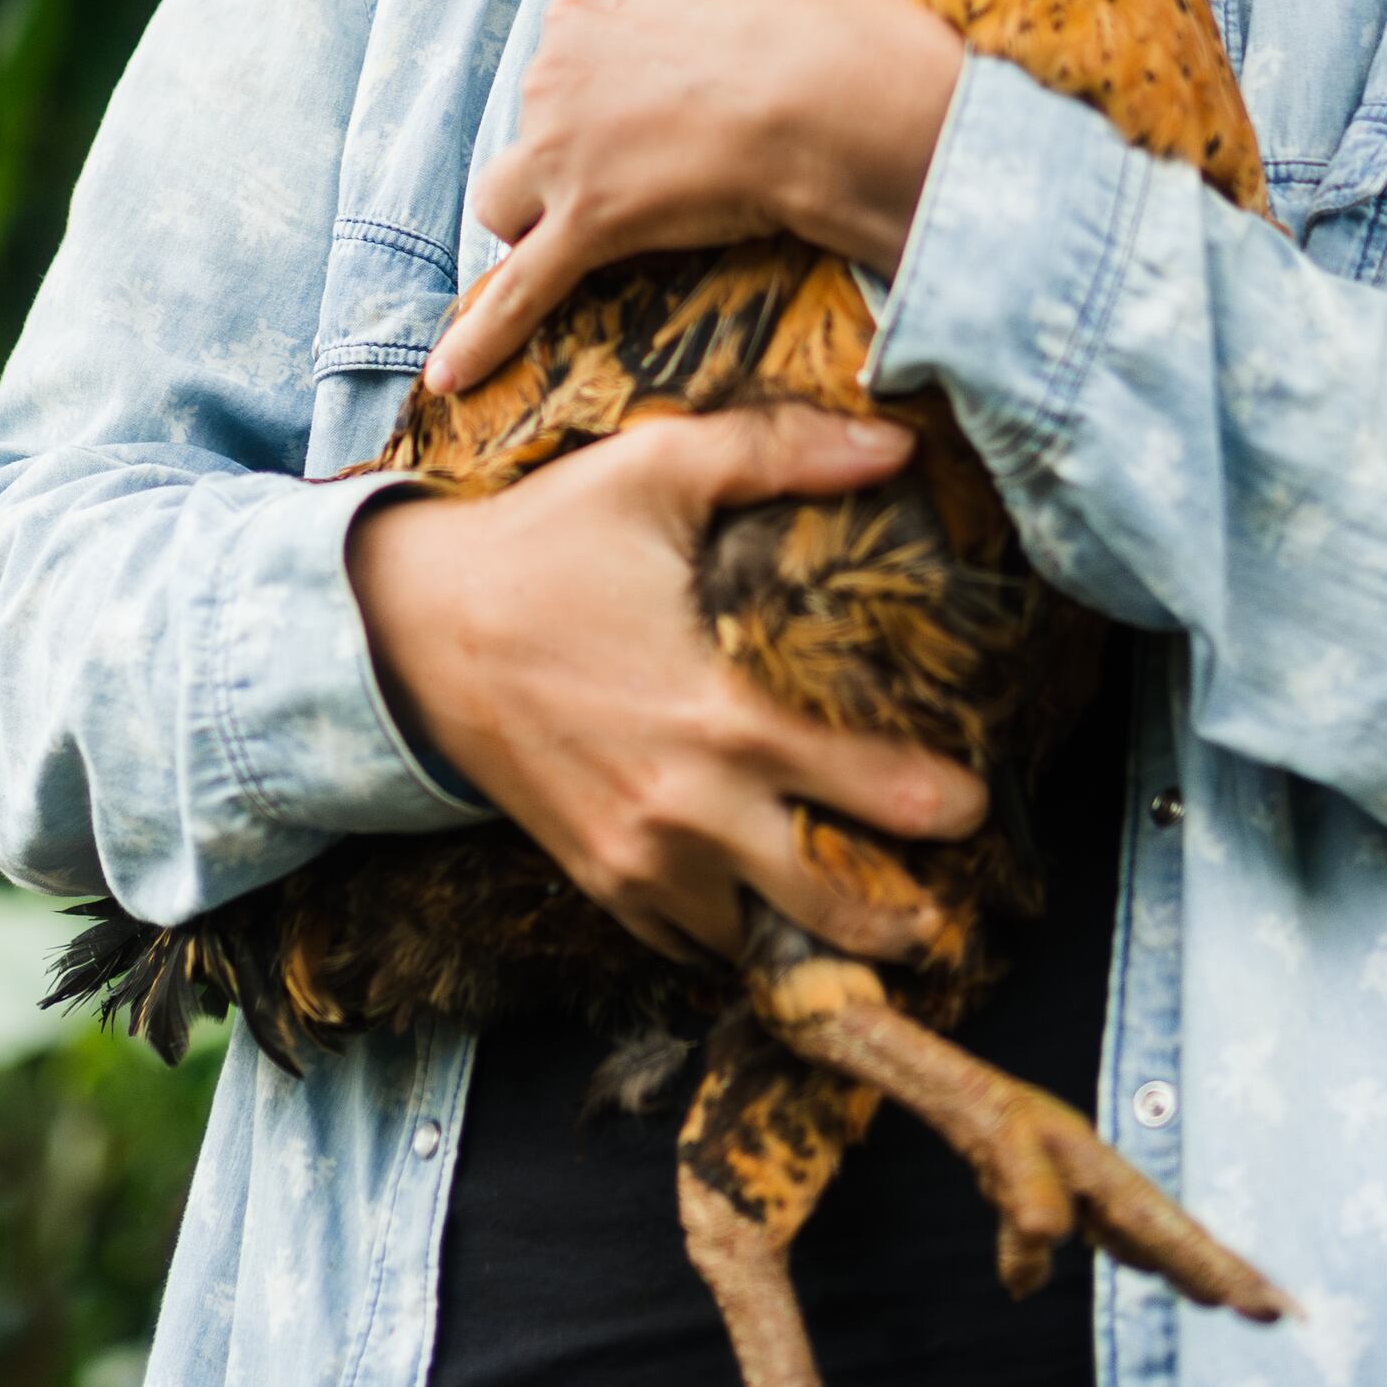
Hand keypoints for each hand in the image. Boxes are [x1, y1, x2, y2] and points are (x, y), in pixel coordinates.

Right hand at [347, 404, 988, 961]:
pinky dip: (731, 938)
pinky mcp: (595, 879)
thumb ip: (783, 450)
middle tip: (946, 906)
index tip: (977, 805)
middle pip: (832, 905)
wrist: (409, 628)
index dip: (946, 809)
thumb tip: (900, 441)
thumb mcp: (657, 467)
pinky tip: (764, 911)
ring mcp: (637, 858)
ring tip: (866, 918)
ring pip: (757, 942)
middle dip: (903, 916)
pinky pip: (684, 945)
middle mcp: (688, 809)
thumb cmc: (541, 541)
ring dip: (815, 936)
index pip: (873, 791)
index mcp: (723, 716)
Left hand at [420, 0, 965, 394]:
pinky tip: (451, 382)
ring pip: (512, 202)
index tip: (680, 98)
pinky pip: (521, 293)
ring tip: (593, 240)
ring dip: (539, 221)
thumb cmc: (815, 0)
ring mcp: (564, 155)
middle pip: (538, 129)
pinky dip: (483, 340)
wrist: (841, 88)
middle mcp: (555, 73)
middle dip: (582, 154)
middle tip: (667, 167)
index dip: (621, 84)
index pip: (572, 52)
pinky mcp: (587, 228)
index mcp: (587, 3)